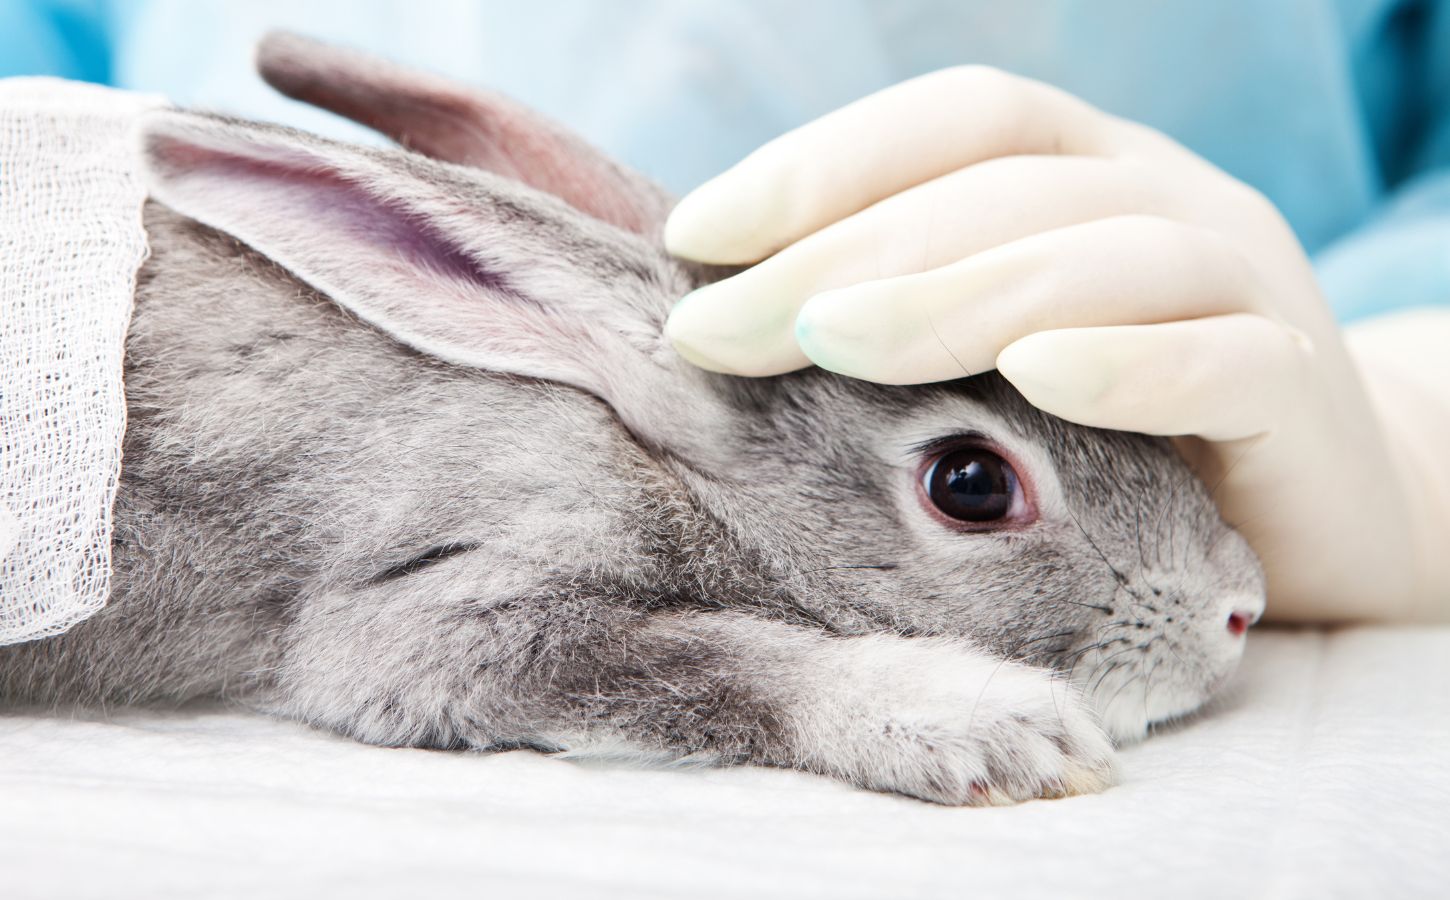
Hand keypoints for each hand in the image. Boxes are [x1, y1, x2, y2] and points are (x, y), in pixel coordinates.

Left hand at [663, 66, 1449, 622]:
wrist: (1322, 503)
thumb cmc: (1126, 427)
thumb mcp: (1008, 348)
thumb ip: (913, 312)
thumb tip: (737, 309)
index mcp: (1086, 168)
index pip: (953, 121)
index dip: (820, 163)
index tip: (693, 238)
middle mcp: (1166, 199)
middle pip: (998, 190)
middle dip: (839, 254)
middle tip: (715, 328)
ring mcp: (1245, 284)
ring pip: (1102, 257)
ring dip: (953, 297)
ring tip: (827, 343)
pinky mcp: (1299, 391)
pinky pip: (1222, 362)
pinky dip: (1128, 367)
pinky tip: (1036, 380)